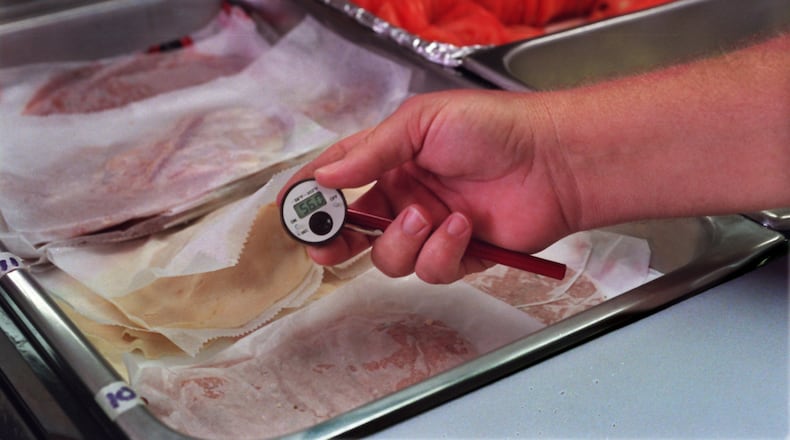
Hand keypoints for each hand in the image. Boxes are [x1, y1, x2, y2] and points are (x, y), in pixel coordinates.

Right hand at [279, 89, 577, 282]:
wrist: (553, 161)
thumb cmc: (492, 128)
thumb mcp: (422, 123)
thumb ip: (371, 153)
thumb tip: (325, 178)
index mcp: (392, 159)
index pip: (340, 178)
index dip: (311, 195)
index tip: (288, 209)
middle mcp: (406, 196)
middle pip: (354, 231)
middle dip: (336, 242)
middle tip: (328, 247)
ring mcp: (431, 228)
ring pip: (389, 257)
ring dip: (402, 242)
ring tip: (427, 216)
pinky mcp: (459, 255)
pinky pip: (431, 270)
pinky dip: (442, 253)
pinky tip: (463, 227)